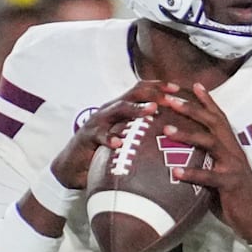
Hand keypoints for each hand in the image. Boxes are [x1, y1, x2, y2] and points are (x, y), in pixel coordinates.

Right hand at [50, 80, 178, 188]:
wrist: (72, 165)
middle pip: (132, 93)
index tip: (178, 88)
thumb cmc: (103, 150)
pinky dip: (109, 138)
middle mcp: (110, 109)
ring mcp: (98, 121)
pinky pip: (99, 136)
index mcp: (121, 108)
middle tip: (170, 97)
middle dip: (153, 93)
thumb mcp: (124, 136)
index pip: (142, 90)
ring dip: (136, 109)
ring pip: (118, 110)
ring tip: (152, 111)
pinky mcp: (87, 136)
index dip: (159, 86)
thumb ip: (141, 130)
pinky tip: (118, 144)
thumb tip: (170, 131)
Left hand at [161, 83, 251, 242]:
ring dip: (187, 134)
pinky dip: (192, 173)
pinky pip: (209, 177)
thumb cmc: (232, 194)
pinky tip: (175, 171)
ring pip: (210, 143)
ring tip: (166, 129)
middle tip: (168, 98)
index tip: (189, 84)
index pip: (217, 116)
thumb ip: (204, 158)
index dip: (204, 99)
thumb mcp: (218, 170)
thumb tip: (178, 151)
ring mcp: (233, 166)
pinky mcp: (230, 184)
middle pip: (212, 122)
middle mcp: (233, 150)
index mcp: (230, 145)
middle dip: (190, 108)